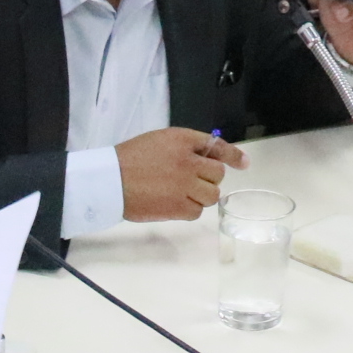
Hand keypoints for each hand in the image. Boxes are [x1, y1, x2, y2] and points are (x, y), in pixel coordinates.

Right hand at [117, 127, 243, 221]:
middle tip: (190, 181)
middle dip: (208, 178)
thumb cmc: (129, 159)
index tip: (243, 163)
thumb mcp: (159, 141)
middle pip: (217, 174)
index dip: (233, 156)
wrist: (109, 180)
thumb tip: (211, 158)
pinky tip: (173, 203)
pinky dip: (189, 209)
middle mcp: (188, 161)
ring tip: (181, 193)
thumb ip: (185, 147)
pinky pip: (197, 211)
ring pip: (211, 195)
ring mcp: (184, 185)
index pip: (216, 147)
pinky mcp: (178, 207)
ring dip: (201, 195)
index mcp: (182, 141)